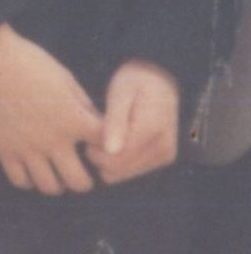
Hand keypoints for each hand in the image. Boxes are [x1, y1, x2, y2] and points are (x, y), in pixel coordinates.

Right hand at [0, 24, 102, 193]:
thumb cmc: (34, 64)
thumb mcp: (68, 80)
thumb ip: (84, 107)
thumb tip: (98, 126)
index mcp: (73, 119)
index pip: (104, 147)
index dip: (107, 149)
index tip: (100, 147)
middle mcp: (53, 140)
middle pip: (79, 182)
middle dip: (86, 181)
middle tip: (83, 172)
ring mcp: (27, 149)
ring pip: (50, 188)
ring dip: (59, 184)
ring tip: (59, 175)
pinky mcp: (5, 150)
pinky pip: (21, 181)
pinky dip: (30, 180)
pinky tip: (34, 170)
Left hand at [86, 61, 179, 186]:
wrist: (161, 79)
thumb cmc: (136, 81)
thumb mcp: (121, 92)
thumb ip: (115, 121)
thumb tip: (111, 151)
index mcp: (152, 129)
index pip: (115, 158)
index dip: (95, 151)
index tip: (88, 134)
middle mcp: (163, 147)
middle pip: (117, 169)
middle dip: (100, 155)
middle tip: (95, 134)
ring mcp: (165, 155)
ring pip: (121, 174)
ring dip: (108, 158)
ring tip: (108, 134)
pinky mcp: (162, 159)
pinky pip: (128, 172)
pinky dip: (118, 159)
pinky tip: (117, 140)